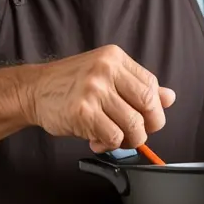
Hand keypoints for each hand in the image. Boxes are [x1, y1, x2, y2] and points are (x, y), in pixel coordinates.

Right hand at [21, 44, 175, 151]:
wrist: (34, 89)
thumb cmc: (71, 84)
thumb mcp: (107, 76)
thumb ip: (137, 86)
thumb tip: (169, 98)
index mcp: (115, 58)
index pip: (152, 86)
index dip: (155, 109)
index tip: (147, 119)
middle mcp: (106, 70)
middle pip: (148, 105)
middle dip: (148, 127)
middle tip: (135, 133)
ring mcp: (93, 90)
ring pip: (133, 125)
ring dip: (127, 140)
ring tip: (113, 138)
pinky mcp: (82, 111)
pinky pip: (112, 136)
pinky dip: (109, 145)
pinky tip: (96, 140)